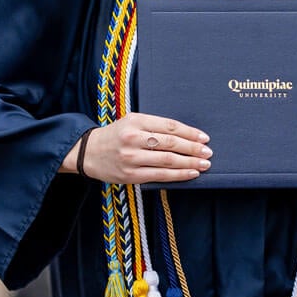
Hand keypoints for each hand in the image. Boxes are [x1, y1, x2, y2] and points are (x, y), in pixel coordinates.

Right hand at [69, 113, 211, 183]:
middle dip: (193, 148)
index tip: (204, 137)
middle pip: (170, 143)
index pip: (169, 126)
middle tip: (208, 151)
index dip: (189, 132)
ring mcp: (131, 158)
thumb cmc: (116, 135)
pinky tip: (191, 173)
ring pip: (167, 160)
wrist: (88, 152)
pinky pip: (160, 176)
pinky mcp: (130, 175)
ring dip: (190, 162)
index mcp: (136, 121)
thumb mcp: (132, 121)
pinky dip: (178, 175)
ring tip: (204, 163)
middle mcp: (133, 138)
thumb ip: (154, 125)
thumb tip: (185, 135)